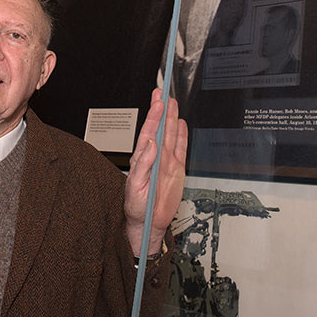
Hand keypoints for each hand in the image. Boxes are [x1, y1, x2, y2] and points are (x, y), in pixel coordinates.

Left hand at [124, 88, 187, 255]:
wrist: (149, 223)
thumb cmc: (136, 207)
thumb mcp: (135, 187)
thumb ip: (143, 165)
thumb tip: (151, 144)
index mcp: (142, 158)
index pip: (148, 132)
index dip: (153, 115)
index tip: (157, 101)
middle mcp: (154, 157)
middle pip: (160, 128)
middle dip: (161, 110)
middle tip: (162, 92)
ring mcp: (166, 162)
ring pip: (170, 135)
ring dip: (172, 119)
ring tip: (172, 102)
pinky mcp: (177, 170)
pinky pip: (180, 149)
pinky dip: (181, 136)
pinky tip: (181, 124)